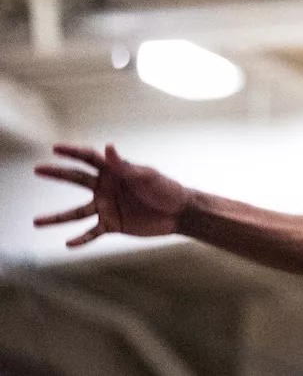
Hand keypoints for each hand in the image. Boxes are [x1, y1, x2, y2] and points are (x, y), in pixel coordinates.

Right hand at [34, 144, 188, 246]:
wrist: (178, 212)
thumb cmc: (166, 189)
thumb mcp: (146, 176)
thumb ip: (125, 166)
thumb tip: (108, 147)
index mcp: (115, 171)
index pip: (90, 158)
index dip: (72, 152)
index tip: (55, 148)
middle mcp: (106, 187)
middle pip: (76, 179)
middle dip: (57, 174)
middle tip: (37, 169)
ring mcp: (107, 207)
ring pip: (76, 212)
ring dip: (57, 218)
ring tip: (36, 222)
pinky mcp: (112, 225)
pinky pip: (91, 232)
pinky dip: (80, 239)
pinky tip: (67, 244)